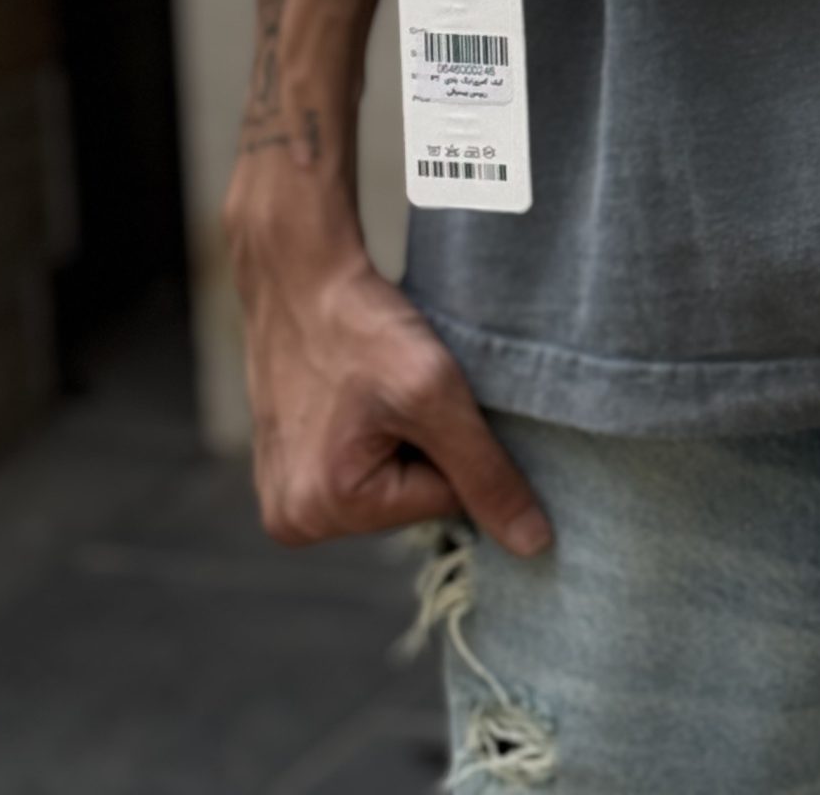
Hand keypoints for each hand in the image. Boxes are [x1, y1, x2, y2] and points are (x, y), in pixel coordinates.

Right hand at [227, 186, 549, 556]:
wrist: (299, 272)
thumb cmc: (362, 326)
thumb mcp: (435, 394)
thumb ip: (487, 474)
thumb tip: (536, 546)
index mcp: (322, 512)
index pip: (444, 502)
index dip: (456, 442)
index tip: (428, 394)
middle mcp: (293, 519)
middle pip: (413, 498)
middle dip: (425, 443)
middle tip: (399, 387)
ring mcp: (283, 495)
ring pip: (390, 480)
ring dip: (402, 434)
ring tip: (377, 386)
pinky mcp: (285, 467)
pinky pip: (359, 464)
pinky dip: (374, 429)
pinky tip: (359, 391)